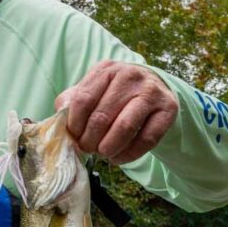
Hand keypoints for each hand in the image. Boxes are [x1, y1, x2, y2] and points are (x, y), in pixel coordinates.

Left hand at [56, 60, 177, 164]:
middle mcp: (129, 75)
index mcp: (106, 69)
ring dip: (108, 148)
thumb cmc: (115, 94)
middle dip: (90, 140)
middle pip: (101, 116)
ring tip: (103, 153)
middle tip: (88, 149)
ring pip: (124, 127)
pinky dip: (129, 154)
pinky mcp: (168, 109)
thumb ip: (72, 102)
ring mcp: (151, 91)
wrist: (153, 89)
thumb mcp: (93, 90)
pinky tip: (119, 157)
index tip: (74, 138)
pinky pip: (146, 139)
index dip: (75, 125)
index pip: (83, 99)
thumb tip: (59, 119)